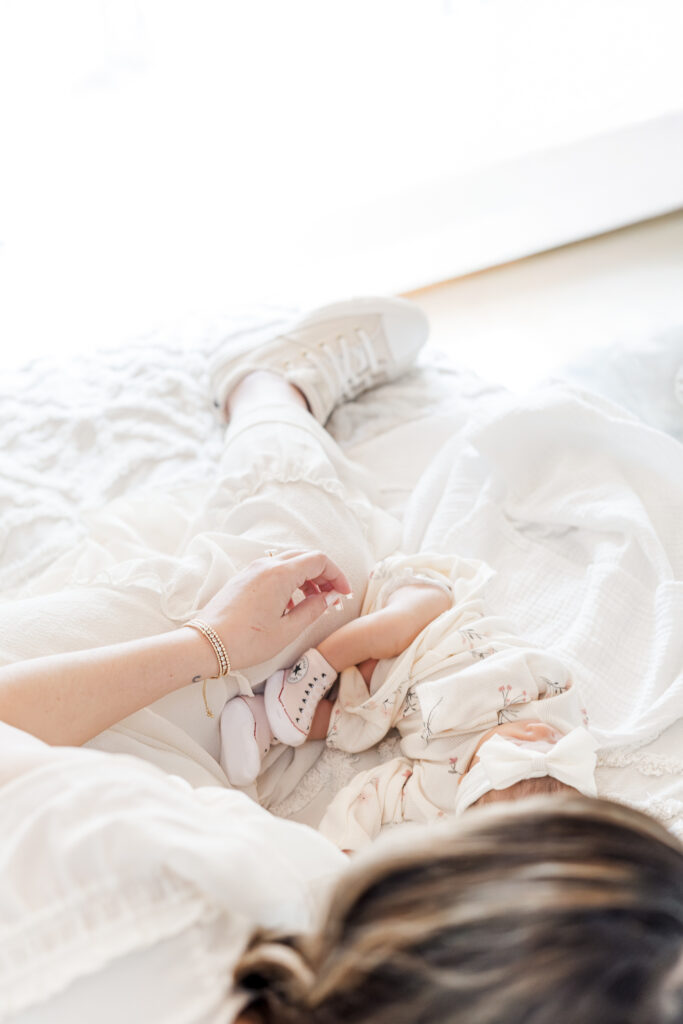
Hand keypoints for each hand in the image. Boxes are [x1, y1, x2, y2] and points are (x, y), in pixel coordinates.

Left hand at [192, 550, 351, 670]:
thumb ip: (313, 610)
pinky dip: (288, 581)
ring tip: (311, 603)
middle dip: (322, 575)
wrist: (206, 645)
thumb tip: (330, 598)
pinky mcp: (243, 578)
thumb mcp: (287, 630)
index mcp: (280, 574)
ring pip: (288, 562)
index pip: (319, 560)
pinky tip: (288, 605)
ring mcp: (252, 570)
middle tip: (331, 597)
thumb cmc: (246, 641)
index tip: (343, 593)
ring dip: (305, 578)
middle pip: (304, 557)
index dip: (336, 575)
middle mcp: (266, 565)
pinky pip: (272, 570)